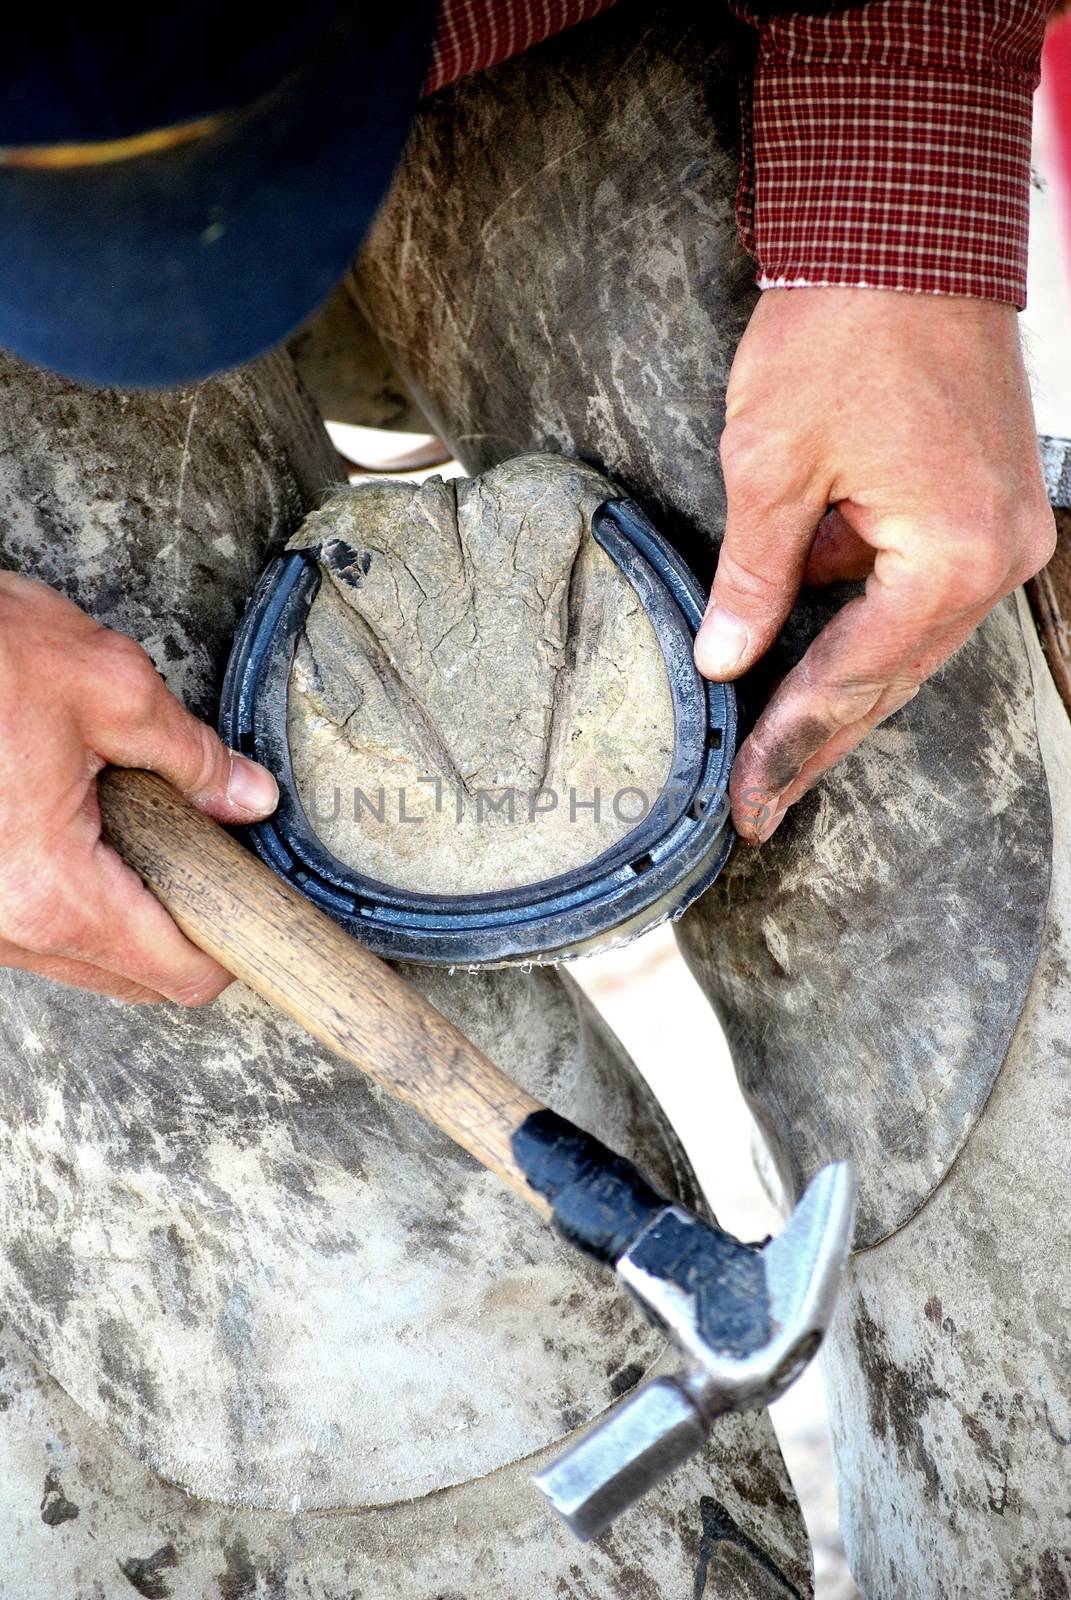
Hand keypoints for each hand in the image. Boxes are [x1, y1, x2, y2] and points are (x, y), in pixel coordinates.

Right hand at [0, 573, 277, 1002]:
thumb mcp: (109, 687)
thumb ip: (191, 755)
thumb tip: (246, 796)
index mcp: (50, 889)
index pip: (174, 974)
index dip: (231, 947)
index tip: (255, 910)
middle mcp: (4, 926)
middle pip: (129, 980)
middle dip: (180, 928)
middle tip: (209, 856)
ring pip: (78, 958)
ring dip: (124, 911)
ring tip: (140, 828)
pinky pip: (35, 927)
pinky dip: (74, 895)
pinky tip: (86, 828)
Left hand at [695, 288, 1055, 841]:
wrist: (909, 229)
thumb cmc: (842, 331)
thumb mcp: (770, 465)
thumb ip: (753, 577)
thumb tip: (725, 658)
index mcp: (952, 556)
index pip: (853, 678)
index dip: (789, 742)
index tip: (747, 800)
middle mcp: (998, 557)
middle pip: (892, 680)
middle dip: (816, 741)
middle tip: (760, 805)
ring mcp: (1004, 532)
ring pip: (909, 645)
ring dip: (840, 692)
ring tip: (775, 754)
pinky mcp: (987, 506)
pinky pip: (919, 596)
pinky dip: (863, 631)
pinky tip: (809, 666)